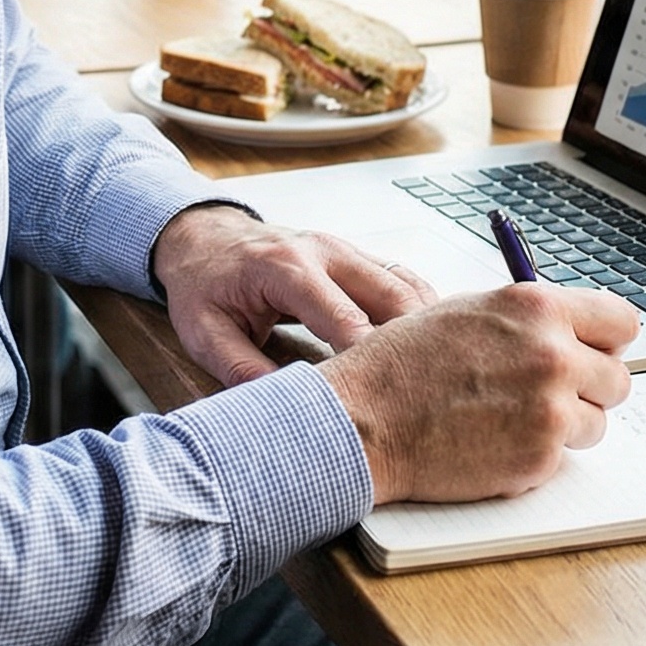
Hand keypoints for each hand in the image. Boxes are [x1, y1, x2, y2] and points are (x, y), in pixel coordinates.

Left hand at [151, 205, 434, 384]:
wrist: (205, 237)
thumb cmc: (205, 284)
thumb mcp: (203, 330)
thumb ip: (239, 368)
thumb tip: (282, 408)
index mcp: (286, 268)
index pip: (344, 318)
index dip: (371, 358)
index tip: (389, 397)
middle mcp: (326, 251)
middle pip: (392, 296)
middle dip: (414, 343)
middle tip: (432, 391)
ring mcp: (347, 250)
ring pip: (407, 285)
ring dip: (428, 327)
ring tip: (442, 374)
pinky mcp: (358, 258)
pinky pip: (403, 281)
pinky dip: (423, 312)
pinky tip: (432, 347)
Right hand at [316, 282, 639, 503]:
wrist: (365, 420)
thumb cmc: (403, 364)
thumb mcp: (470, 312)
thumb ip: (528, 320)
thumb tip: (570, 333)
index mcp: (537, 308)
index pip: (622, 322)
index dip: (605, 342)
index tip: (593, 353)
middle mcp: (553, 355)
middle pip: (618, 379)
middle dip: (589, 389)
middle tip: (548, 394)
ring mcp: (550, 410)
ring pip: (596, 423)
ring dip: (566, 425)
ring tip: (512, 418)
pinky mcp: (539, 458)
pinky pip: (562, 458)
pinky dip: (535, 455)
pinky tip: (493, 441)